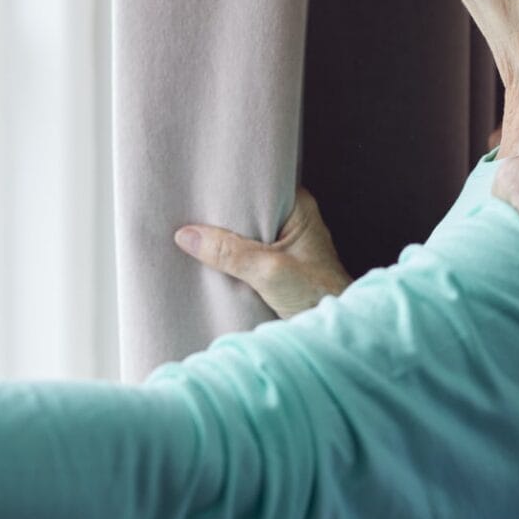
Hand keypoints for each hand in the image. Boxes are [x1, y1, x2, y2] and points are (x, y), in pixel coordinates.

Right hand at [175, 188, 351, 318]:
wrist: (330, 333)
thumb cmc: (316, 296)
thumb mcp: (269, 271)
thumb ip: (230, 253)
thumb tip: (188, 236)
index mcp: (298, 207)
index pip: (258, 184)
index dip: (230, 184)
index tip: (200, 185)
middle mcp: (291, 220)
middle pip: (247, 208)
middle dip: (220, 212)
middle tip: (187, 209)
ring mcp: (282, 243)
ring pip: (243, 232)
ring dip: (223, 237)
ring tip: (191, 231)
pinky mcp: (274, 265)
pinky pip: (244, 253)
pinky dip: (228, 256)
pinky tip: (207, 257)